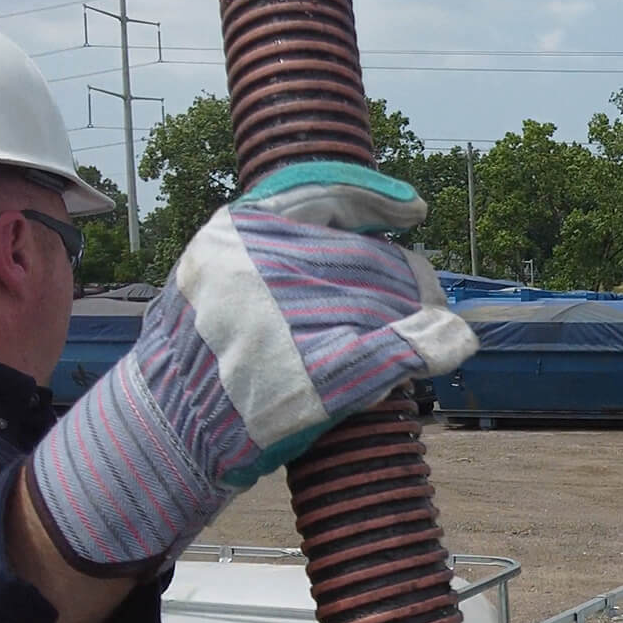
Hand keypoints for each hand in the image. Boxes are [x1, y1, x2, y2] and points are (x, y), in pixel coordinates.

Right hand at [26, 164, 477, 573]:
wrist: (168, 429)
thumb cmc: (202, 351)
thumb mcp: (218, 271)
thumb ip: (276, 243)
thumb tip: (367, 226)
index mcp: (236, 233)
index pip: (324, 193)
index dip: (376, 197)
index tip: (414, 210)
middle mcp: (262, 268)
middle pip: (369, 256)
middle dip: (400, 278)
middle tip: (418, 302)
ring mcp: (289, 322)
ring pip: (386, 300)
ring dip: (410, 316)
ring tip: (412, 334)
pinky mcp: (317, 378)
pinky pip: (397, 351)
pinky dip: (433, 346)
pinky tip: (453, 342)